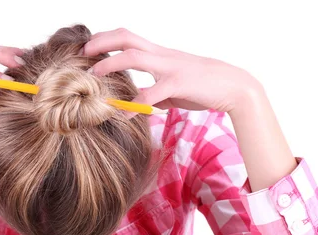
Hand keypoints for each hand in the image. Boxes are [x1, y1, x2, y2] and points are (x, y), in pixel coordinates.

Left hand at [83, 28, 261, 113]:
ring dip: (110, 64)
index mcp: (160, 54)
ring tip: (93, 75)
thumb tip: (142, 105)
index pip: (129, 37)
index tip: (88, 48)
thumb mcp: (175, 89)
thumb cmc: (204, 87)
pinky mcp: (179, 83)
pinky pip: (151, 93)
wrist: (235, 88)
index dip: (106, 39)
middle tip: (82, 53)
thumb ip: (157, 94)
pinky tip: (122, 115)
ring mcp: (170, 66)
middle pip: (126, 37)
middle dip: (102, 42)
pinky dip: (134, 104)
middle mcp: (162, 55)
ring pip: (134, 56)